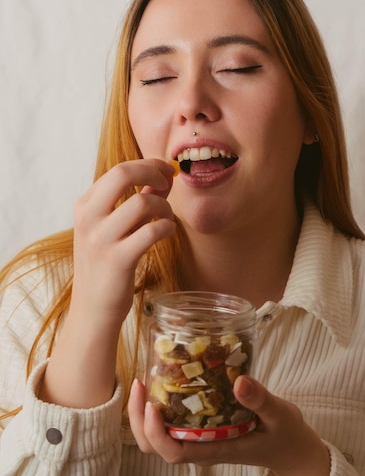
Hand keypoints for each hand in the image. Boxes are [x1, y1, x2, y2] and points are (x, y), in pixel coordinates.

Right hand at [39, 159, 176, 408]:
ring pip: (142, 203)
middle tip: (169, 183)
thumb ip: (132, 201)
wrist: (93, 310)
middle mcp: (88, 218)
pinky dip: (166, 227)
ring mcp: (100, 239)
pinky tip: (166, 233)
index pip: (119, 169)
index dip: (148, 165)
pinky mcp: (118, 260)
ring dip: (164, 207)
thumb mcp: (111, 228)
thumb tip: (162, 177)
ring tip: (165, 219)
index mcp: (85, 205)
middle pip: (123, 173)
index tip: (167, 171)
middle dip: (153, 172)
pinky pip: (152, 231)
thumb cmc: (108, 265)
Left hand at [128, 376, 329, 475]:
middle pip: (155, 447)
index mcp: (215, 450)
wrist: (293, 449)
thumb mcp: (279, 415)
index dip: (155, 432)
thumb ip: (260, 399)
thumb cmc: (286, 435)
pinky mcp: (203, 429)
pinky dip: (160, 405)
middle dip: (139, 419)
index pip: (173, 453)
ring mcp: (200, 440)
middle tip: (139, 385)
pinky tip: (163, 380)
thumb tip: (239, 381)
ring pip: (159, 437)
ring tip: (144, 380)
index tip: (151, 404)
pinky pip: (172, 422)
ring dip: (144, 413)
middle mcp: (202, 447)